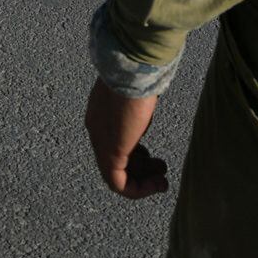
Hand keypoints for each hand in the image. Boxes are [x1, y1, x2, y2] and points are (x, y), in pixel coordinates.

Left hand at [85, 79, 167, 197]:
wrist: (130, 68)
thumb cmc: (139, 72)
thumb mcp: (138, 90)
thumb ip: (139, 99)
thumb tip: (152, 93)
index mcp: (100, 113)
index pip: (114, 143)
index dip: (134, 155)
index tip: (152, 158)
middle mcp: (96, 130)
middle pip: (115, 160)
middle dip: (140, 170)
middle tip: (161, 171)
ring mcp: (101, 142)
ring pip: (116, 176)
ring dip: (141, 183)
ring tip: (162, 183)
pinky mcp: (110, 152)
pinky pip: (119, 184)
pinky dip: (138, 190)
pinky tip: (156, 185)